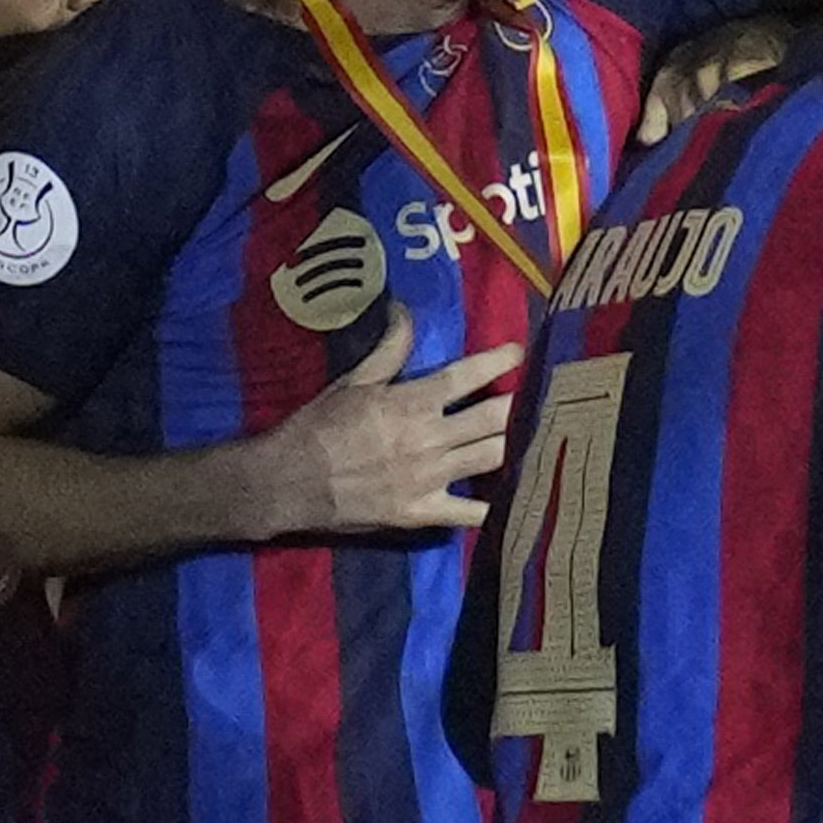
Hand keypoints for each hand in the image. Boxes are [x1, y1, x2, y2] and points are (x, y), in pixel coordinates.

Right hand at [252, 335, 526, 539]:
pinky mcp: (421, 512)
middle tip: (534, 395)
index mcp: (410, 402)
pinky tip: (510, 495)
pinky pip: (470, 513)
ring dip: (515, 444)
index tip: (520, 353)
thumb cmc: (317, 426)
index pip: (467, 376)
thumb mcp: (352, 381)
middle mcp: (427, 439)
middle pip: (494, 418)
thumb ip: (389, 348)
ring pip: (492, 458)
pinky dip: (493, 505)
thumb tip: (404, 308)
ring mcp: (428, 478)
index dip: (499, 361)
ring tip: (531, 435)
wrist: (288, 481)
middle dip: (519, 404)